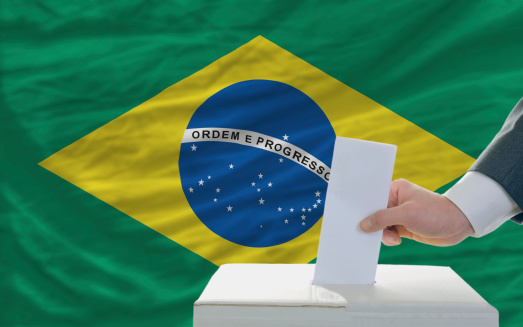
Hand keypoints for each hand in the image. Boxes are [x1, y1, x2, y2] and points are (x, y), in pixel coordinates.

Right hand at [359, 179, 474, 245]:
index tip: (356, 218)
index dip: (364, 208)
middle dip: (373, 224)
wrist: (458, 225)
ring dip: (383, 233)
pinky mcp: (404, 227)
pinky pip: (388, 233)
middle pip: (374, 213)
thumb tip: (364, 224)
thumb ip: (383, 219)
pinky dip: (389, 238)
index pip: (372, 198)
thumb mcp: (407, 214)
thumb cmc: (437, 213)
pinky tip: (396, 240)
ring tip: (393, 237)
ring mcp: (400, 214)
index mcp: (395, 189)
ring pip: (380, 225)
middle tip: (372, 232)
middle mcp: (395, 201)